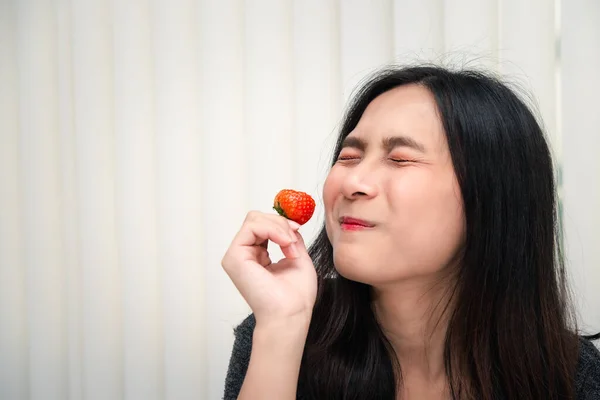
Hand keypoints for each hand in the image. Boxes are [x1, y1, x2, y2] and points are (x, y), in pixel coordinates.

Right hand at [221, 211, 317, 326]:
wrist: (291, 313)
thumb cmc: (296, 295)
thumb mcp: (297, 256)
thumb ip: (289, 237)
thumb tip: (289, 222)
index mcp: (256, 255)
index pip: (263, 224)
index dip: (281, 222)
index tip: (297, 229)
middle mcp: (243, 254)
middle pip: (257, 218)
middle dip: (280, 223)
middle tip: (294, 239)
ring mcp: (236, 255)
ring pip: (254, 219)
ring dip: (279, 227)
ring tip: (291, 246)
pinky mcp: (234, 257)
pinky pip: (252, 226)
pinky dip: (272, 230)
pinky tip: (285, 244)